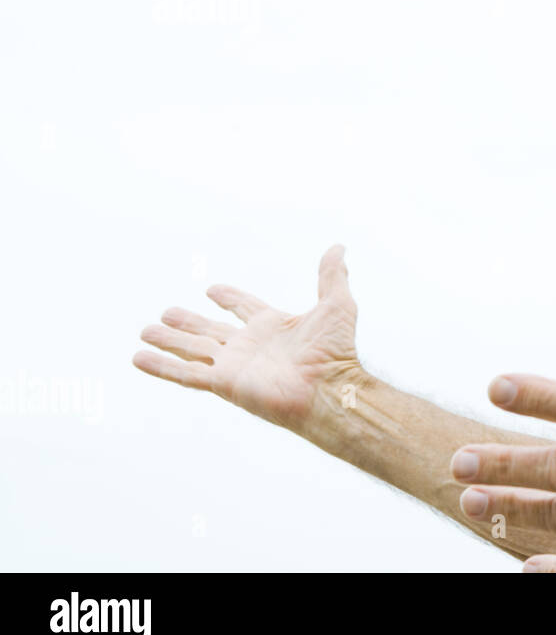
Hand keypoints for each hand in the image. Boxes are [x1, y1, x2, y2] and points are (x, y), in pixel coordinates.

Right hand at [133, 245, 364, 433]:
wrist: (328, 387)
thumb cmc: (336, 351)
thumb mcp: (337, 304)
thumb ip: (332, 276)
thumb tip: (338, 247)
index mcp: (274, 326)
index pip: (245, 307)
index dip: (230, 298)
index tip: (212, 289)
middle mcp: (250, 346)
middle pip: (211, 330)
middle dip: (188, 322)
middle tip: (166, 313)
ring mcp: (235, 365)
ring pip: (192, 349)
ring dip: (168, 341)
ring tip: (145, 331)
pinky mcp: (223, 382)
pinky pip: (185, 374)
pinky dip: (161, 366)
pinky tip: (138, 358)